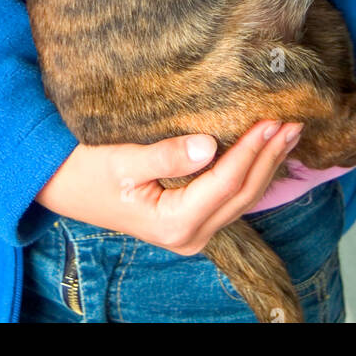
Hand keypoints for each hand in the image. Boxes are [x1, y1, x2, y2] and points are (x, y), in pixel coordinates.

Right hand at [35, 120, 303, 252]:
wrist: (60, 187)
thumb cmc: (86, 171)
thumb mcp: (121, 159)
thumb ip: (165, 155)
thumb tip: (207, 146)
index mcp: (174, 223)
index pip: (226, 183)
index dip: (252, 151)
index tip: (273, 120)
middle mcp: (189, 236)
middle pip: (243, 194)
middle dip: (270, 157)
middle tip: (295, 121)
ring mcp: (191, 231)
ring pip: (242, 198)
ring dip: (267, 164)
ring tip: (290, 132)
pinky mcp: (189, 219)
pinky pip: (230, 197)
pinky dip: (251, 172)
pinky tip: (265, 152)